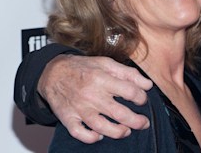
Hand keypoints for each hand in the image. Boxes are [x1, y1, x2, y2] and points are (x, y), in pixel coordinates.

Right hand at [38, 54, 152, 142]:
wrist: (53, 73)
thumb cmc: (83, 68)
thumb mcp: (106, 63)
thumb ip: (128, 73)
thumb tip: (147, 85)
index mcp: (102, 79)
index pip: (129, 91)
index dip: (141, 97)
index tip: (142, 100)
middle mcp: (91, 95)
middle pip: (119, 113)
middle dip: (136, 121)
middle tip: (144, 123)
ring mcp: (79, 109)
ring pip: (101, 127)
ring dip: (118, 132)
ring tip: (127, 131)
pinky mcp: (68, 118)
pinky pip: (80, 134)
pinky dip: (91, 137)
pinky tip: (100, 135)